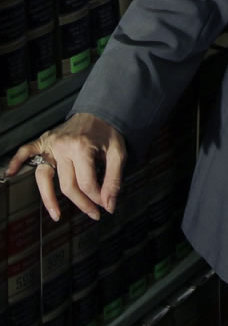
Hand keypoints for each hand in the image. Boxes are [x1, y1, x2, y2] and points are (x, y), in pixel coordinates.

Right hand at [5, 113, 126, 222]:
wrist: (99, 110)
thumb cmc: (108, 132)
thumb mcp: (118, 153)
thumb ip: (114, 179)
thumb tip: (109, 205)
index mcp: (82, 148)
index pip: (86, 183)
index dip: (97, 198)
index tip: (105, 204)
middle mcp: (64, 147)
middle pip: (68, 185)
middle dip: (82, 203)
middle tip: (93, 213)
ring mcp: (51, 144)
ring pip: (46, 178)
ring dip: (49, 199)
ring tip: (56, 215)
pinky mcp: (44, 141)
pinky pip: (26, 151)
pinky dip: (17, 161)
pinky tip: (10, 173)